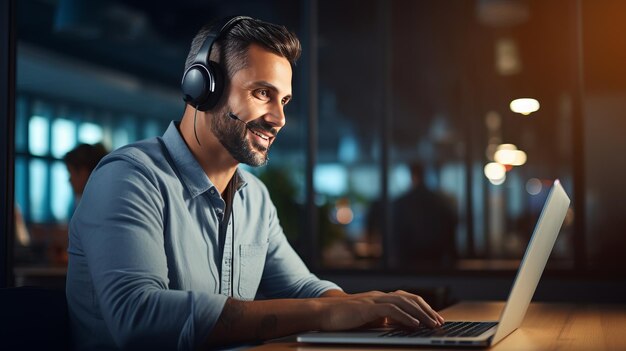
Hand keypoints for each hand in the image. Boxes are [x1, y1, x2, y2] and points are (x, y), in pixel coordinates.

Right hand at [314, 290, 444, 330]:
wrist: (321, 313)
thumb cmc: (342, 319)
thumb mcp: (366, 320)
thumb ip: (381, 320)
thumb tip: (398, 327)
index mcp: (380, 299)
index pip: (407, 299)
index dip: (423, 308)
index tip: (435, 319)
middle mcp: (379, 296)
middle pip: (410, 299)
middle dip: (427, 310)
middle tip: (440, 321)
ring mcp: (373, 300)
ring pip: (404, 303)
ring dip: (421, 314)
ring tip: (432, 324)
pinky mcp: (367, 308)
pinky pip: (391, 310)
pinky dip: (405, 317)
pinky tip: (415, 324)